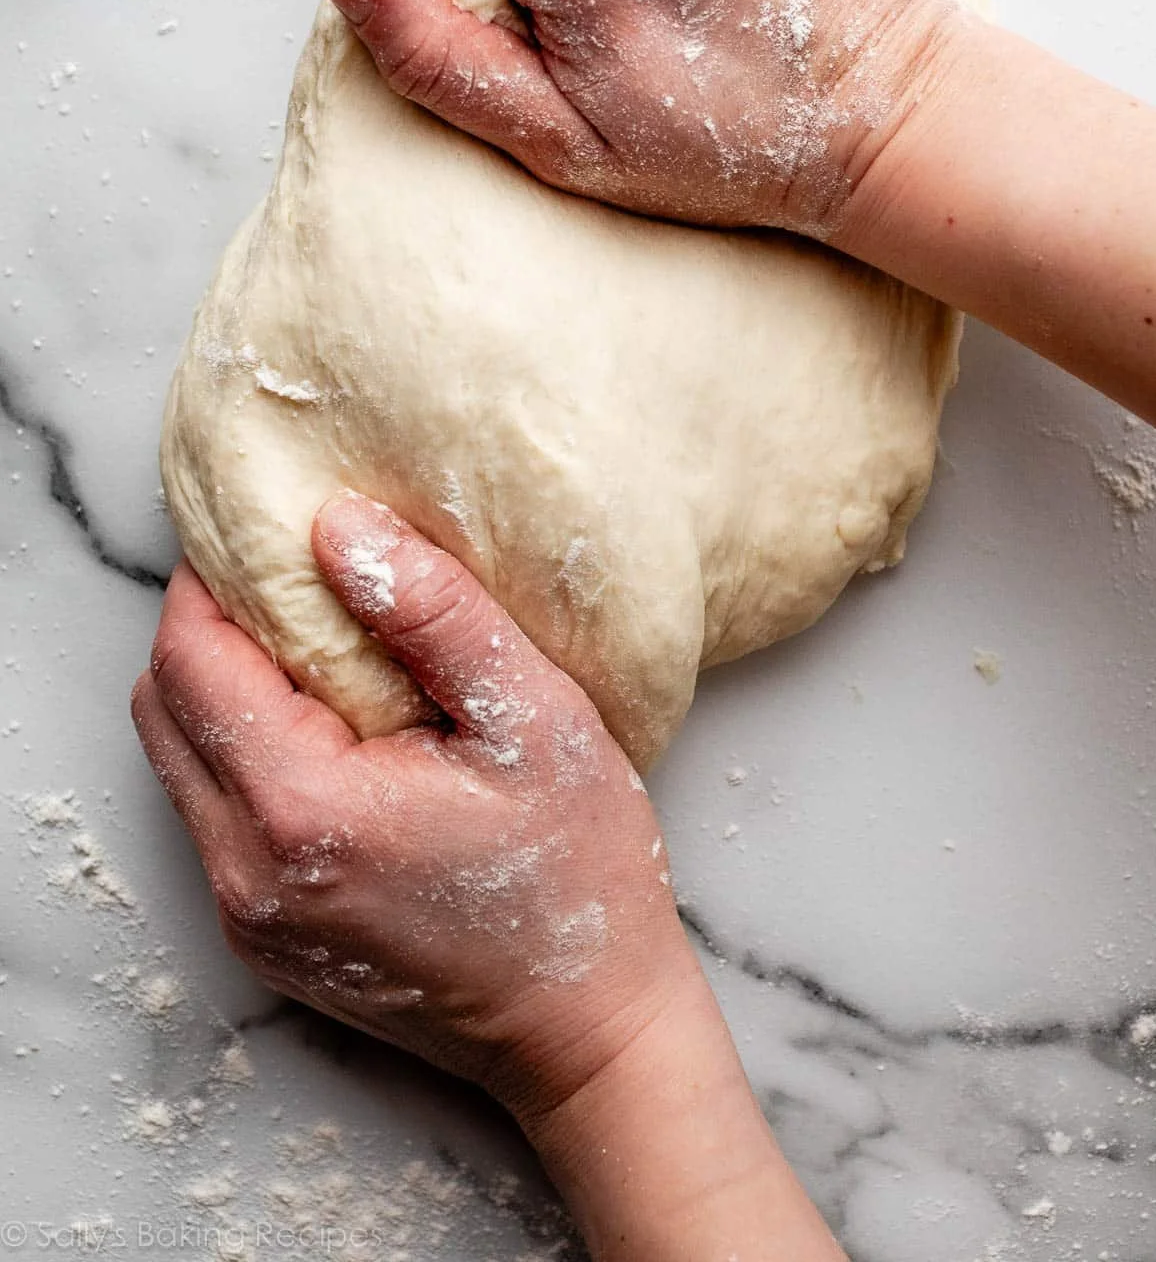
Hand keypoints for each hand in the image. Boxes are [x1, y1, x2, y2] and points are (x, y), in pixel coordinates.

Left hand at [131, 490, 693, 1121]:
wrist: (588, 1033)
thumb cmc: (578, 878)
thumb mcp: (533, 717)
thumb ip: (433, 611)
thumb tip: (340, 525)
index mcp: (301, 809)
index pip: (191, 658)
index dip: (212, 579)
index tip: (270, 529)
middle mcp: (246, 869)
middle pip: (163, 706)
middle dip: (209, 627)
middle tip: (293, 581)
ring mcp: (247, 913)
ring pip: (180, 760)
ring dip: (225, 690)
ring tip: (321, 650)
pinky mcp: (263, 934)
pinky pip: (215, 814)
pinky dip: (247, 752)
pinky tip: (334, 730)